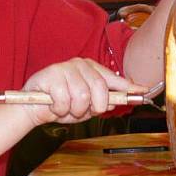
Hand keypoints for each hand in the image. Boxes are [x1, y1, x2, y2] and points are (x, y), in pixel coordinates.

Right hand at [21, 58, 146, 125]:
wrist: (32, 107)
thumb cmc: (61, 105)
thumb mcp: (85, 106)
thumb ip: (101, 102)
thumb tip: (117, 101)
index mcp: (92, 69)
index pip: (114, 79)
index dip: (129, 87)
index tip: (143, 92)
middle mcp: (80, 64)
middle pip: (100, 90)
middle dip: (93, 107)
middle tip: (80, 110)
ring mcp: (66, 68)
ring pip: (82, 97)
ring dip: (73, 110)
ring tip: (65, 107)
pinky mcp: (51, 74)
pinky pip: (64, 101)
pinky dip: (60, 110)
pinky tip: (53, 105)